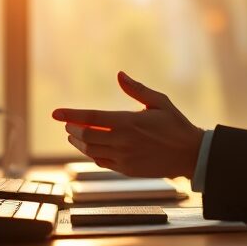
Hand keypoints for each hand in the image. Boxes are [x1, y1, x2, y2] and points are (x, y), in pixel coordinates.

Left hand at [52, 71, 203, 178]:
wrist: (190, 154)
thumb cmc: (176, 125)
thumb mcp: (159, 102)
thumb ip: (137, 89)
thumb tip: (120, 75)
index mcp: (128, 122)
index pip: (91, 118)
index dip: (71, 114)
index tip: (56, 113)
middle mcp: (122, 141)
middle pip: (86, 135)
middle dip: (73, 128)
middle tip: (68, 122)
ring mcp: (123, 158)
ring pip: (90, 151)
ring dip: (79, 142)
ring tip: (74, 134)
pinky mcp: (126, 170)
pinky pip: (101, 162)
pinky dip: (92, 154)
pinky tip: (91, 147)